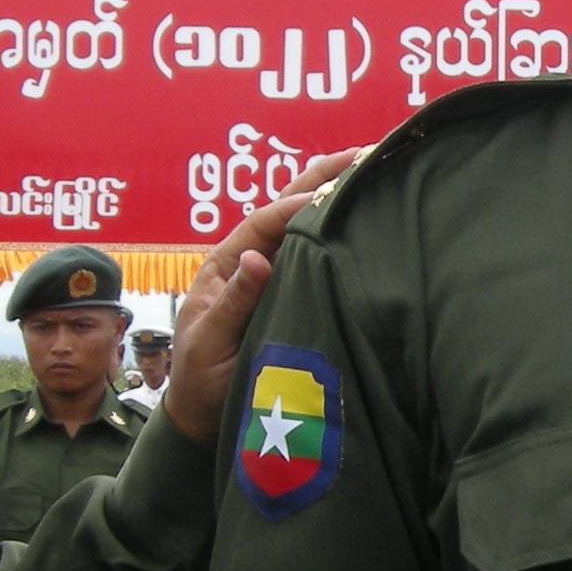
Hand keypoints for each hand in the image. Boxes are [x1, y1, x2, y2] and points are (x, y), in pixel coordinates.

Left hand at [160, 153, 362, 445]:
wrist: (203, 416)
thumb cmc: (199, 378)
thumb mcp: (210, 340)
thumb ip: (234, 301)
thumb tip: (257, 259)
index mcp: (227, 264)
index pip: (264, 222)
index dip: (296, 204)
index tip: (332, 192)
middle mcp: (252, 262)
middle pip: (288, 210)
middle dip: (322, 179)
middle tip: (363, 154)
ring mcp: (274, 278)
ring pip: (306, 230)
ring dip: (335, 201)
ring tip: (372, 174)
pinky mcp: (291, 297)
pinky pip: (316, 261)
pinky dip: (339, 237)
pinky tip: (366, 224)